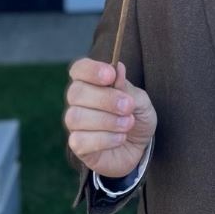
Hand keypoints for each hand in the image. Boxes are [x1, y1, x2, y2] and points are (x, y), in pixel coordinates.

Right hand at [65, 58, 156, 177]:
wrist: (139, 145)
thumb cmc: (135, 115)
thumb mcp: (139, 100)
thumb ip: (127, 87)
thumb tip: (118, 68)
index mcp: (91, 81)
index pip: (79, 69)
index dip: (92, 70)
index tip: (111, 75)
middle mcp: (78, 101)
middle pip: (75, 92)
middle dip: (104, 99)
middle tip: (128, 106)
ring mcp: (75, 124)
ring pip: (75, 117)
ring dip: (107, 121)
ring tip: (128, 123)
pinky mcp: (77, 145)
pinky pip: (79, 141)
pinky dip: (104, 140)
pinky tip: (120, 138)